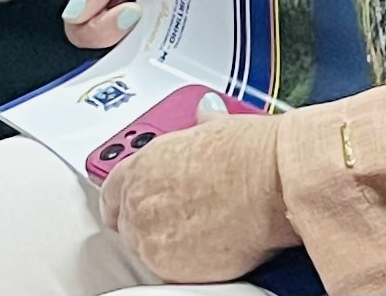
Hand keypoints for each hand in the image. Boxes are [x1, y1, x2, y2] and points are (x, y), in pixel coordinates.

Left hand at [99, 99, 294, 283]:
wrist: (275, 184)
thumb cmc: (252, 153)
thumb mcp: (220, 127)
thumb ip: (201, 126)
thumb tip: (206, 113)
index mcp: (143, 165)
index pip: (111, 189)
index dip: (124, 197)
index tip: (133, 201)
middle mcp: (139, 204)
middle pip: (129, 221)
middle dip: (150, 219)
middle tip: (182, 214)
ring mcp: (151, 240)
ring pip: (147, 249)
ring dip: (167, 241)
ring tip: (202, 228)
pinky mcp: (170, 271)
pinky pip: (168, 272)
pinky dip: (184, 263)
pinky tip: (208, 246)